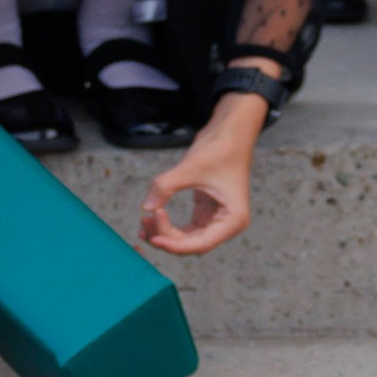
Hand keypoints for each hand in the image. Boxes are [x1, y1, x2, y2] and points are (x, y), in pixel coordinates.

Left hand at [140, 95, 260, 254]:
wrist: (230, 131)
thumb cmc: (219, 148)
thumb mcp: (190, 168)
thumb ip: (165, 187)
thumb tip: (146, 208)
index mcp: (233, 220)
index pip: (200, 244)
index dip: (174, 245)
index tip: (153, 238)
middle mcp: (227, 224)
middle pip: (192, 244)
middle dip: (166, 236)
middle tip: (144, 220)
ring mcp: (217, 219)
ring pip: (187, 238)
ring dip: (165, 233)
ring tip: (143, 222)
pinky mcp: (206, 211)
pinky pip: (186, 228)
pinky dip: (169, 226)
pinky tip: (152, 219)